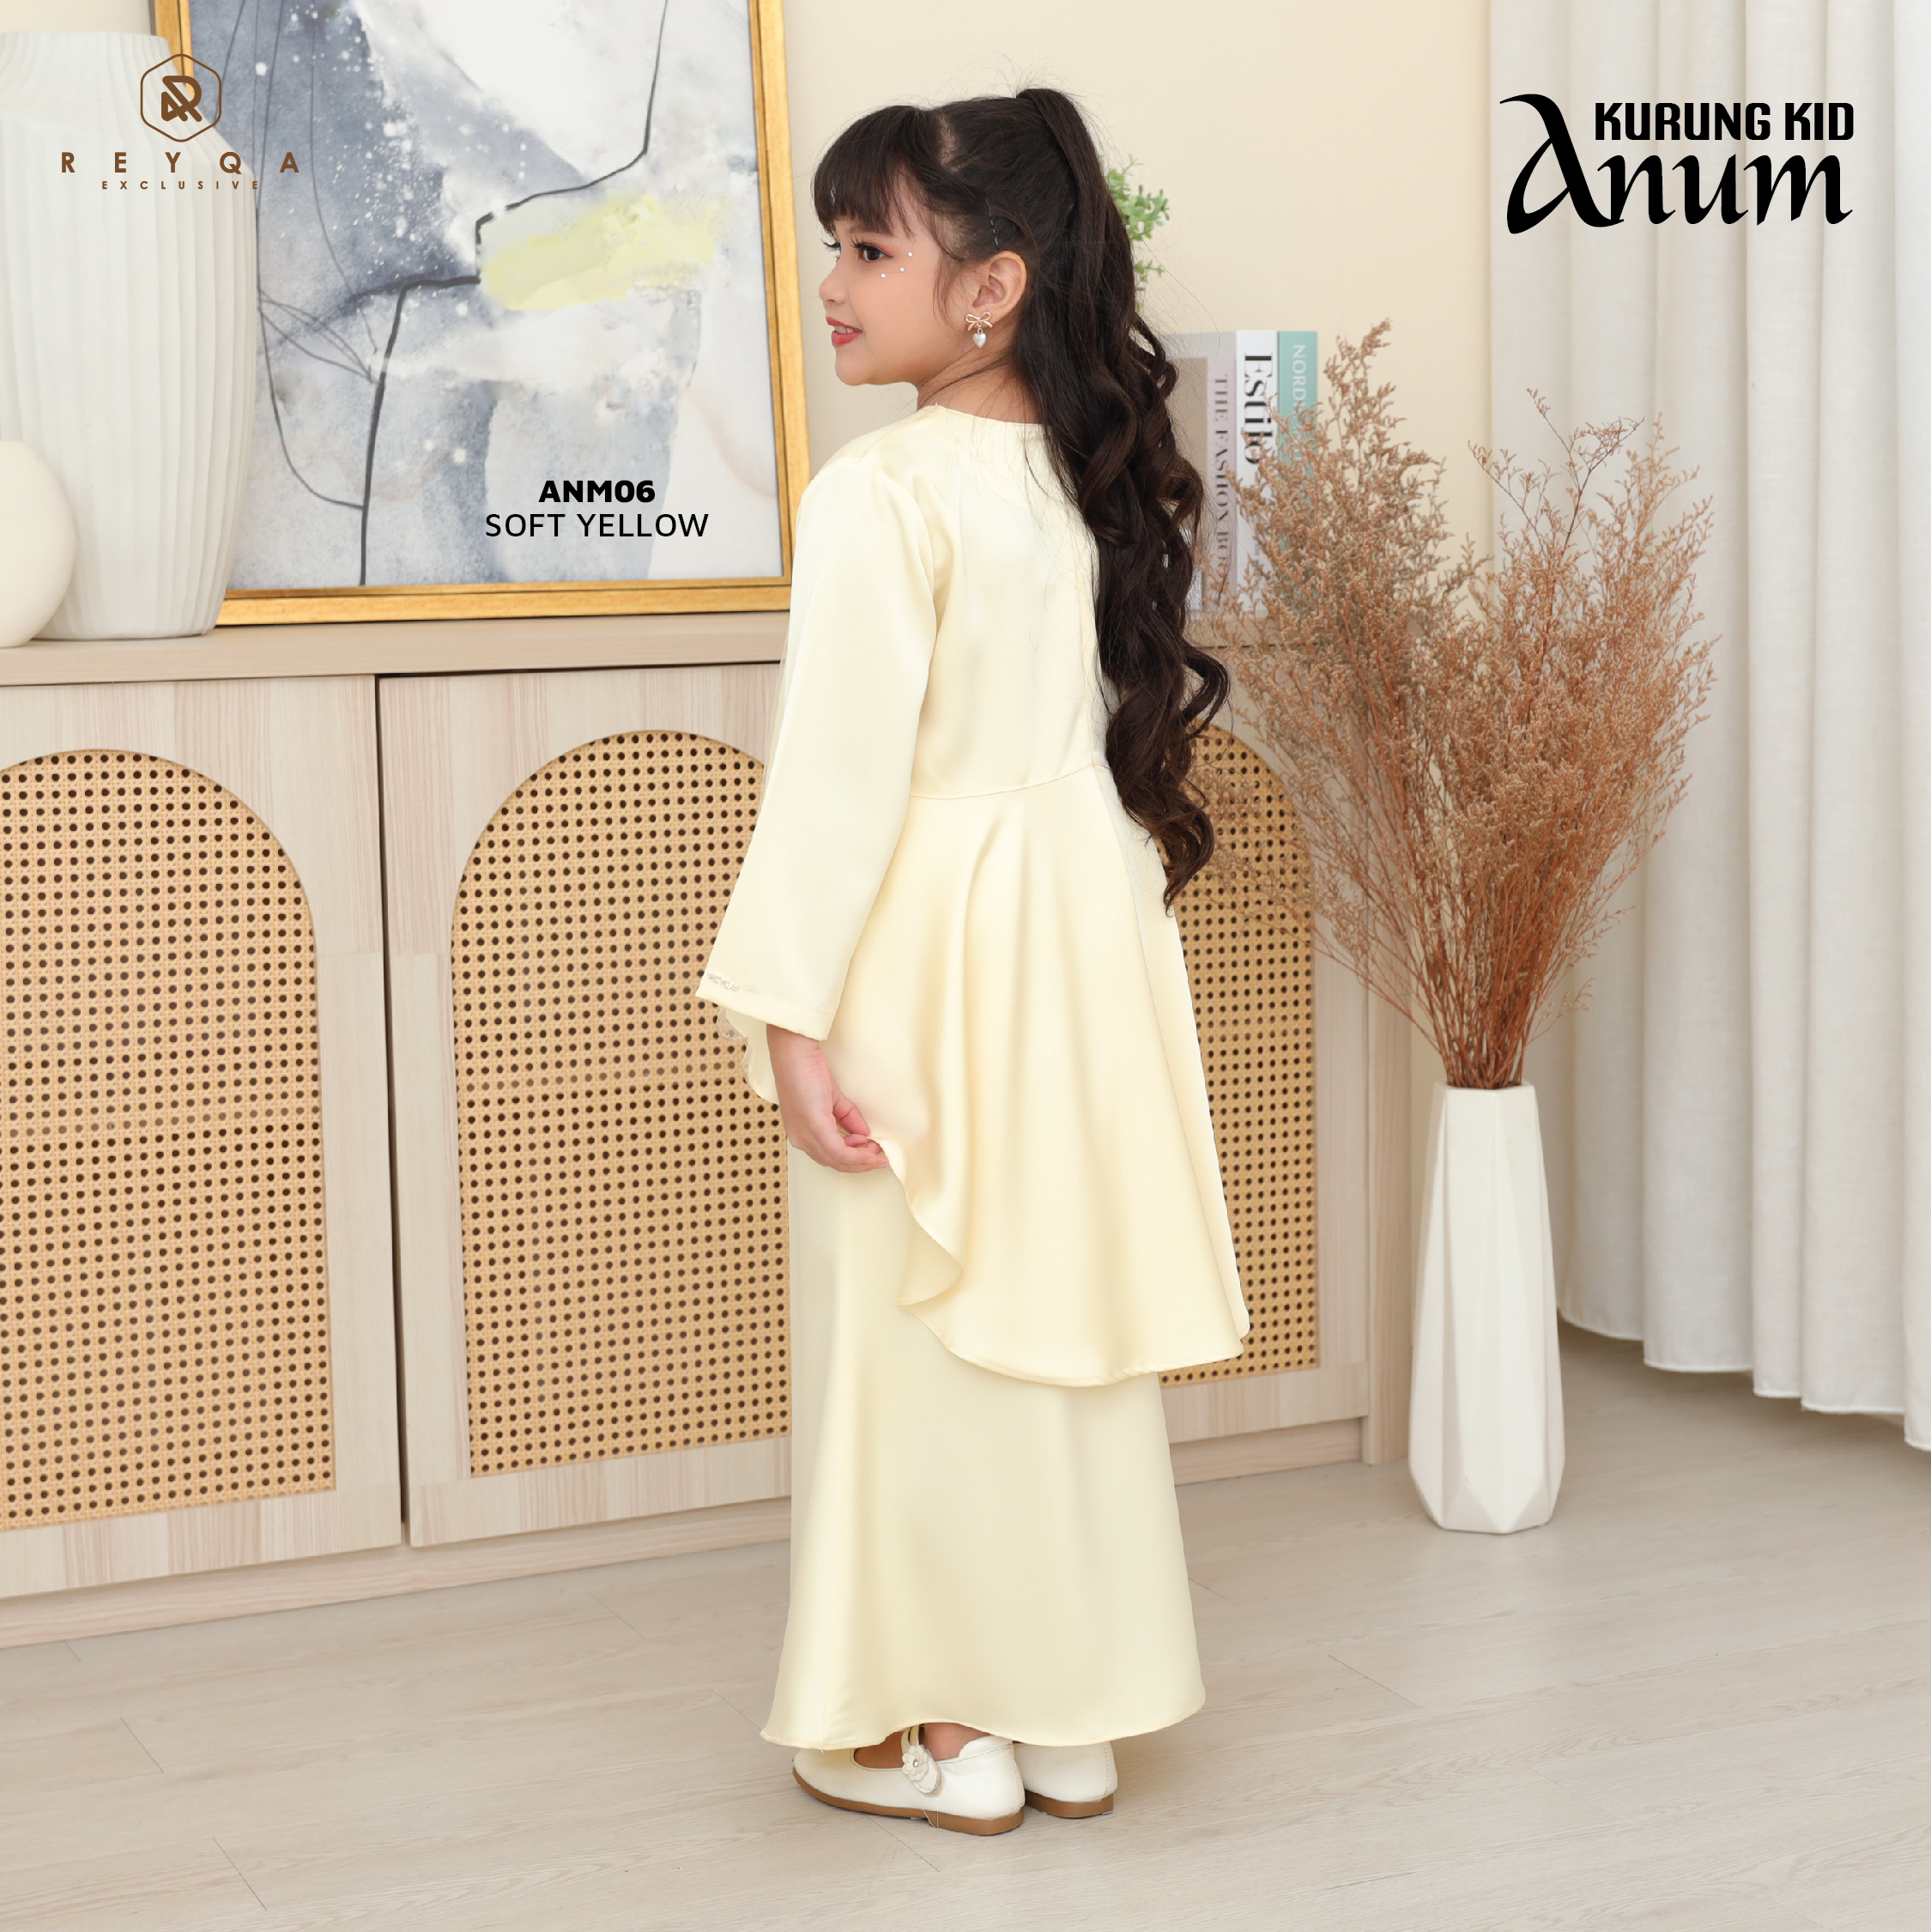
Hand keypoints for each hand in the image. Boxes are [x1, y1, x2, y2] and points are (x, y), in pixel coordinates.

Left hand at [767, 1025, 889, 1171]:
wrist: (795, 1054)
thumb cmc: (806, 1069)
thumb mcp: (832, 1098)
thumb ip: (847, 1118)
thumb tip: (863, 1134)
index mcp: (800, 1132)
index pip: (827, 1156)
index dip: (851, 1158)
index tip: (870, 1151)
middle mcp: (800, 1139)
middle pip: (834, 1162)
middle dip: (860, 1163)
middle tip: (879, 1157)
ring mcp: (806, 1135)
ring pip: (838, 1160)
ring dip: (861, 1159)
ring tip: (877, 1153)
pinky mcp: (814, 1128)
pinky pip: (839, 1152)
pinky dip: (857, 1154)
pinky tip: (868, 1148)